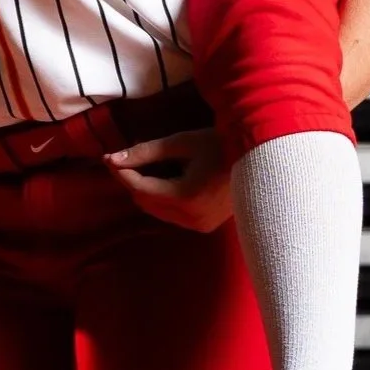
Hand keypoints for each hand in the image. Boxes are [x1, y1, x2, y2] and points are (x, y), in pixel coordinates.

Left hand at [106, 126, 234, 231]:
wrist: (260, 159)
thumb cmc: (221, 144)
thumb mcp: (182, 143)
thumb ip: (146, 152)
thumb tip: (113, 158)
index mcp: (185, 196)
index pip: (140, 188)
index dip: (122, 173)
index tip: (109, 157)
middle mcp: (191, 217)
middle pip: (145, 202)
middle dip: (132, 181)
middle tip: (123, 160)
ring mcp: (198, 225)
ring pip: (156, 211)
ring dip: (146, 191)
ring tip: (145, 167)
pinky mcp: (204, 226)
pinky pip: (172, 215)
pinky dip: (163, 199)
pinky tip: (165, 181)